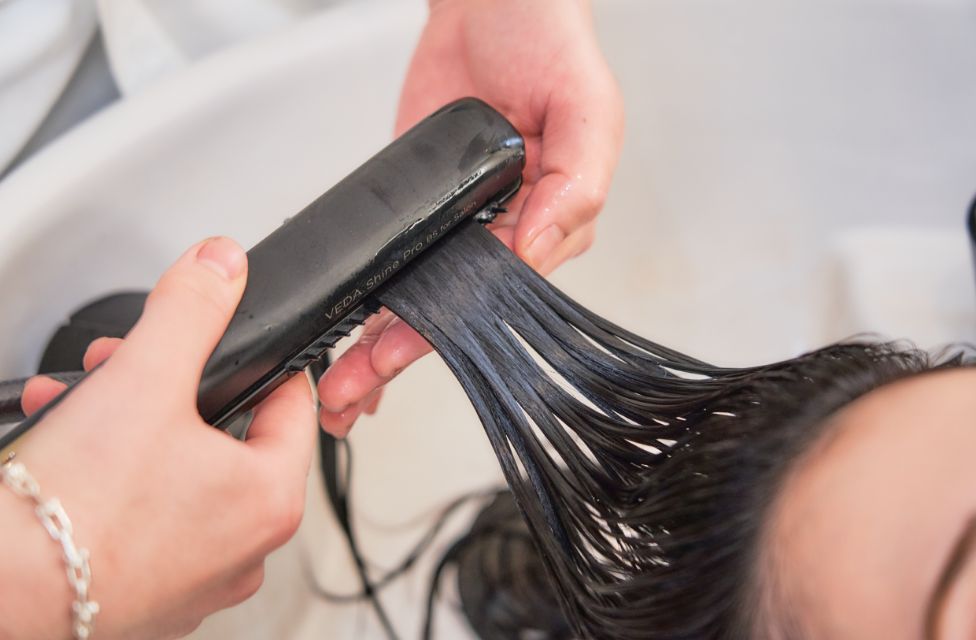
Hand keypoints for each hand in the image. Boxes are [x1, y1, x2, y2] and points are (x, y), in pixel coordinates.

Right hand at [0, 238, 315, 638]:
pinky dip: (115, 473)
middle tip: (126, 363)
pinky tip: (70, 447)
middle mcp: (245, 548)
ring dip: (131, 421)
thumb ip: (192, 311)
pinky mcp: (149, 589)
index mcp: (271, 500)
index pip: (293, 403)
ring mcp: (197, 575)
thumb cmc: (74, 514)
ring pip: (180, 470)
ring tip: (81, 398)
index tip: (220, 341)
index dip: (253, 358)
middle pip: (227, 434)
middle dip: (168, 384)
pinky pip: (147, 512)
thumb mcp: (144, 380)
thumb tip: (223, 264)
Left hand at [318, 0, 623, 435]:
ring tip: (338, 384)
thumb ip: (576, 184)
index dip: (444, 330)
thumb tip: (537, 244)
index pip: (495, 295)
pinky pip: (396, 255)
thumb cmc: (551, 45)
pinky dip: (372, 295)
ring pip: (419, 294)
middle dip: (401, 354)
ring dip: (378, 341)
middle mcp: (505, 231)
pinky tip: (347, 329)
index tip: (398, 358)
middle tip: (353, 390)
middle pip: (450, 308)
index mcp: (550, 223)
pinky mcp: (421, 198)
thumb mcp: (587, 109)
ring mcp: (459, 217)